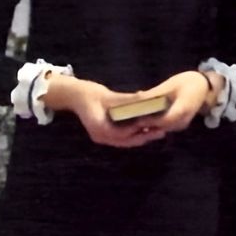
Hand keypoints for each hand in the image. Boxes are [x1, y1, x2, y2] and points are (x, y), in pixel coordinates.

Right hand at [41, 73, 158, 148]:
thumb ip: (126, 99)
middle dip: (143, 137)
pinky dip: (134, 135)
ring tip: (157, 132)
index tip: (152, 125)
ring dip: (141, 138)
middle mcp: (99, 136)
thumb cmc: (89, 93)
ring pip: (125, 142)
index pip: (121, 133)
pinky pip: (121, 139)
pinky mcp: (103, 135)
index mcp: (98, 127)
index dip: (137, 130)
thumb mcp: (107, 95)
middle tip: (161, 132)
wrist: (74, 96)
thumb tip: (144, 97)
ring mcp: (101, 137)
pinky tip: (146, 130)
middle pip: (125, 141)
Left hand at [134, 70, 215, 139]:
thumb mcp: (169, 85)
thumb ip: (154, 94)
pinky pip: (164, 126)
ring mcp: (181, 124)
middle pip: (161, 127)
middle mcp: (183, 120)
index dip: (149, 121)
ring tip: (132, 120)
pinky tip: (142, 119)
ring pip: (161, 128)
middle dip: (145, 124)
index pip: (163, 120)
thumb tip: (137, 97)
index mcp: (183, 109)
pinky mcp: (178, 124)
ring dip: (148, 126)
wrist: (203, 87)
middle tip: (129, 120)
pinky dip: (153, 124)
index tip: (134, 117)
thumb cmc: (186, 82)